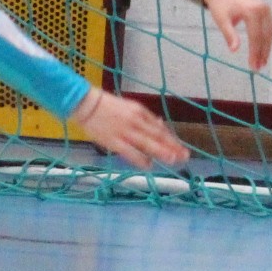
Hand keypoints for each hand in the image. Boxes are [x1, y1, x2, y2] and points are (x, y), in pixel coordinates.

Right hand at [68, 86, 186, 168]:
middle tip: (184, 155)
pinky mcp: (115, 142)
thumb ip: (144, 117)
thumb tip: (159, 124)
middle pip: (158, 135)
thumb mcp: (129, 107)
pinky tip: (149, 165)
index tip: (179, 147)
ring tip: (173, 160)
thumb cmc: (107, 106)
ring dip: (162, 152)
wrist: (86, 105)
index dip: (171, 138)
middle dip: (172, 146)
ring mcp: (126, 132)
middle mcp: (136, 121)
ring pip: (148, 144)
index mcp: (139, 111)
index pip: (159, 127)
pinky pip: (131, 153)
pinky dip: (142, 160)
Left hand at [202, 0, 271, 69]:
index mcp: (252, 10)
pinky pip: (269, 26)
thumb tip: (234, 50)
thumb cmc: (219, 5)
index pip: (255, 36)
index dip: (255, 52)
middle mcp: (262, 8)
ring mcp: (266, 8)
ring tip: (262, 62)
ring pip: (270, 32)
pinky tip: (263, 50)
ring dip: (267, 47)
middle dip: (262, 52)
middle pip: (265, 35)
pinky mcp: (265, 9)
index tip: (252, 65)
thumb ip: (229, 35)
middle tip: (258, 67)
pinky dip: (267, 39)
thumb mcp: (221, 20)